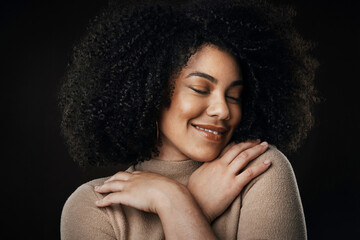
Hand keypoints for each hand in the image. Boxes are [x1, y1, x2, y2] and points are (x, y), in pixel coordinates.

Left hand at [95, 171, 217, 238]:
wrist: (170, 194)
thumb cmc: (173, 192)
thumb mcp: (170, 187)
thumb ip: (167, 189)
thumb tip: (175, 194)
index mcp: (146, 175)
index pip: (132, 174)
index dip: (125, 176)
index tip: (122, 177)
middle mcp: (136, 178)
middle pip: (119, 176)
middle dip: (111, 179)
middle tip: (105, 181)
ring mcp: (130, 186)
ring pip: (112, 185)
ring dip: (103, 187)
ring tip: (97, 189)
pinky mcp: (126, 196)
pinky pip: (111, 198)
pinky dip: (103, 200)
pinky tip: (98, 203)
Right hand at [187, 140, 270, 221]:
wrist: (195, 206)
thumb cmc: (193, 194)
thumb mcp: (197, 175)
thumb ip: (205, 167)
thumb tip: (209, 163)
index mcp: (212, 162)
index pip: (227, 148)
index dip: (238, 143)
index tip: (246, 142)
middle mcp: (220, 165)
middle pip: (238, 149)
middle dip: (250, 143)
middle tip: (259, 141)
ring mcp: (227, 174)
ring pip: (245, 157)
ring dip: (257, 150)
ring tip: (266, 146)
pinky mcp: (234, 185)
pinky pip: (250, 173)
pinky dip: (260, 166)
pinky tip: (268, 163)